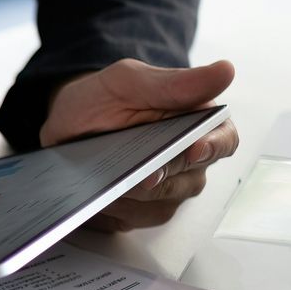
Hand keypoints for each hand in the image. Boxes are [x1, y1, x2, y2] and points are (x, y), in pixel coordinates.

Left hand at [40, 58, 240, 231]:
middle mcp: (189, 160)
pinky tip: (100, 195)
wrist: (65, 123)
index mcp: (196, 122)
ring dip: (134, 195)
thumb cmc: (103, 98)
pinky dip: (116, 209)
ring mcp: (167, 187)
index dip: (213, 146)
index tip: (194, 149)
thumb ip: (175, 82)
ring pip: (162, 203)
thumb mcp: (129, 81)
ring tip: (108, 181)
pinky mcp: (141, 209)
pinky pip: (136, 218)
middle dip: (162, 176)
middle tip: (140, 174)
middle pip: (190, 178)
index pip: (223, 139)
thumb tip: (225, 71)